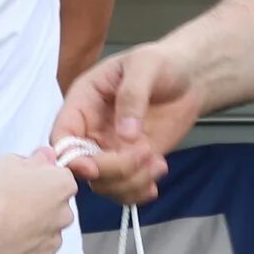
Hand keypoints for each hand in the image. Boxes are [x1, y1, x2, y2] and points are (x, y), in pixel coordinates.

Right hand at [0, 152, 80, 253]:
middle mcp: (65, 213)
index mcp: (61, 184)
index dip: (40, 178)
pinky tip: (7, 245)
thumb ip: (33, 159)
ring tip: (6, 227)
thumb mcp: (6, 162)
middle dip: (40, 205)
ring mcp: (55, 241)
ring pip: (48, 231)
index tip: (23, 182)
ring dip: (34, 229)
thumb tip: (45, 157)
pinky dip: (27, 251)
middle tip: (12, 204)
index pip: (60, 177)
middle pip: (57, 206)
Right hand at [53, 38, 205, 202]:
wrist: (190, 77)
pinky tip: (157, 172)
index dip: (70, 157)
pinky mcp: (131, 162)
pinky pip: (124, 188)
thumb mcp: (145, 66)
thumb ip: (132, 96)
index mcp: (83, 103)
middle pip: (83, 167)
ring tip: (156, 161)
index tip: (92, 168)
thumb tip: (125, 134)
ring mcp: (110, 149)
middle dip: (112, 170)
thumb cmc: (162, 63)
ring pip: (103, 183)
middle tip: (144, 152)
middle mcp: (91, 130)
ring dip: (130, 181)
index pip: (62, 136)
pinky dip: (139, 190)